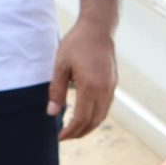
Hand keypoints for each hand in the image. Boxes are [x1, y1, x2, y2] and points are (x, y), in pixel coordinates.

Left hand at [48, 20, 116, 139]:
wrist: (98, 28)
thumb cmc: (77, 43)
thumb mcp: (60, 66)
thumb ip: (57, 91)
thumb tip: (52, 113)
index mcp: (90, 87)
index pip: (80, 119)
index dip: (70, 131)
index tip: (59, 136)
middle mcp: (104, 90)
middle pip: (93, 122)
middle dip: (78, 133)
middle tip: (65, 136)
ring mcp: (111, 87)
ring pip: (102, 116)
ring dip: (88, 126)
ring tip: (74, 129)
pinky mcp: (113, 83)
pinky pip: (106, 106)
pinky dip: (96, 116)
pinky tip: (85, 115)